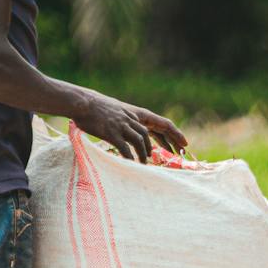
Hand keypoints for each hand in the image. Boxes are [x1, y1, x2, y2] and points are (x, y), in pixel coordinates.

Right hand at [72, 94, 186, 162]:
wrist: (82, 103)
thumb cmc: (98, 108)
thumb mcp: (119, 111)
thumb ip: (129, 120)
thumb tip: (136, 133)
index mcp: (136, 112)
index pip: (161, 123)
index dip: (174, 134)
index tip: (185, 143)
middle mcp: (132, 118)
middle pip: (155, 131)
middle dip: (168, 144)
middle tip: (177, 157)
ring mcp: (122, 125)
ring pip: (141, 140)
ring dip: (145, 153)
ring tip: (146, 163)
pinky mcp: (111, 132)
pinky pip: (125, 148)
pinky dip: (130, 157)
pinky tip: (132, 164)